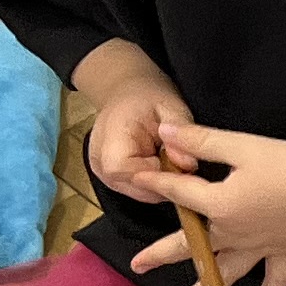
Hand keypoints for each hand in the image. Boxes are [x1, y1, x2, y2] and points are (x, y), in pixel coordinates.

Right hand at [84, 78, 195, 197]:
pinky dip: (155, 183)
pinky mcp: (111, 178)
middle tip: (182, 164)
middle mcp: (99, 159)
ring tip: (172, 161)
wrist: (127, 94)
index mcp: (109, 137)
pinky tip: (164, 167)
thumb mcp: (171, 106)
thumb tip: (187, 162)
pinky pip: (138, 189)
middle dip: (163, 182)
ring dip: (160, 184)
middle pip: (132, 187)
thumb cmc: (148, 98)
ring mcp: (102, 172)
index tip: (178, 164)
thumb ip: (181, 131)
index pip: (123, 170)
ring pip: (137, 192)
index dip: (155, 174)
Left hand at [119, 123, 285, 285]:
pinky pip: (275, 278)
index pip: (179, 194)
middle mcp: (234, 232)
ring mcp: (260, 246)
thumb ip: (200, 141)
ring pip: (226, 271)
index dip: (157, 184)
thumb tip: (165, 131)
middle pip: (191, 245)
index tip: (138, 179)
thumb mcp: (241, 145)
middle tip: (137, 266)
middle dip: (161, 254)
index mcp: (220, 205)